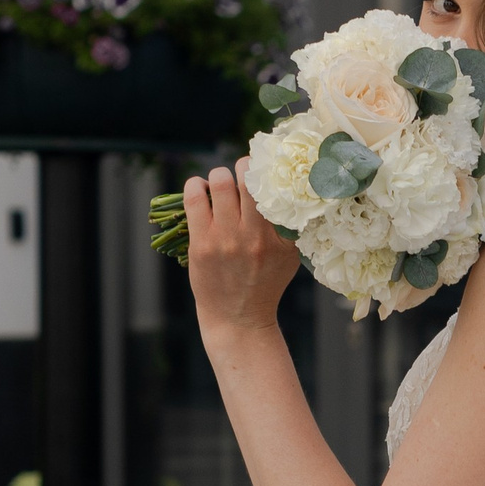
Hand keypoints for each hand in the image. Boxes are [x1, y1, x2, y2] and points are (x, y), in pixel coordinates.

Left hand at [183, 161, 298, 340]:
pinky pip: (195, 196)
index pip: (278, 189)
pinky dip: (196, 185)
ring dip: (220, 175)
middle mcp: (255, 236)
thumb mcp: (288, 258)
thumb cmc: (265, 283)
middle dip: (245, 166)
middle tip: (243, 173)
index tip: (267, 166)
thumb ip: (290, 227)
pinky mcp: (202, 243)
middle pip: (249, 177)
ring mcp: (227, 239)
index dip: (270, 168)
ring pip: (221, 180)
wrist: (239, 319)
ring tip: (221, 185)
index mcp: (281, 238)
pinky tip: (201, 190)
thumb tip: (287, 186)